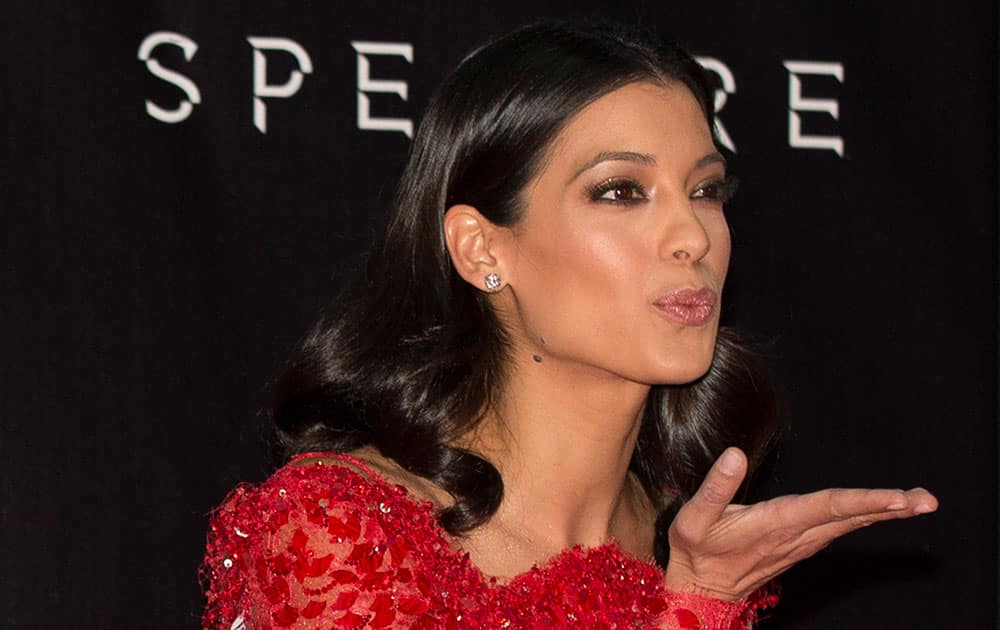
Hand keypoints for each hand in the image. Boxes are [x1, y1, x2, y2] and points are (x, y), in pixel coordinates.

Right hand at [663, 447, 937, 599]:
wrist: (701, 591)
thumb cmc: (696, 553)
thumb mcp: (693, 519)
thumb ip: (716, 487)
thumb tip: (734, 454)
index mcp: (773, 523)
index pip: (826, 507)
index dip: (863, 501)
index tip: (897, 498)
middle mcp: (794, 535)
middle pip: (849, 517)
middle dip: (890, 508)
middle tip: (927, 500)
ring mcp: (800, 543)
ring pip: (848, 524)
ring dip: (884, 511)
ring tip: (916, 501)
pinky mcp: (799, 545)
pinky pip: (839, 528)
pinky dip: (864, 516)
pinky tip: (881, 509)